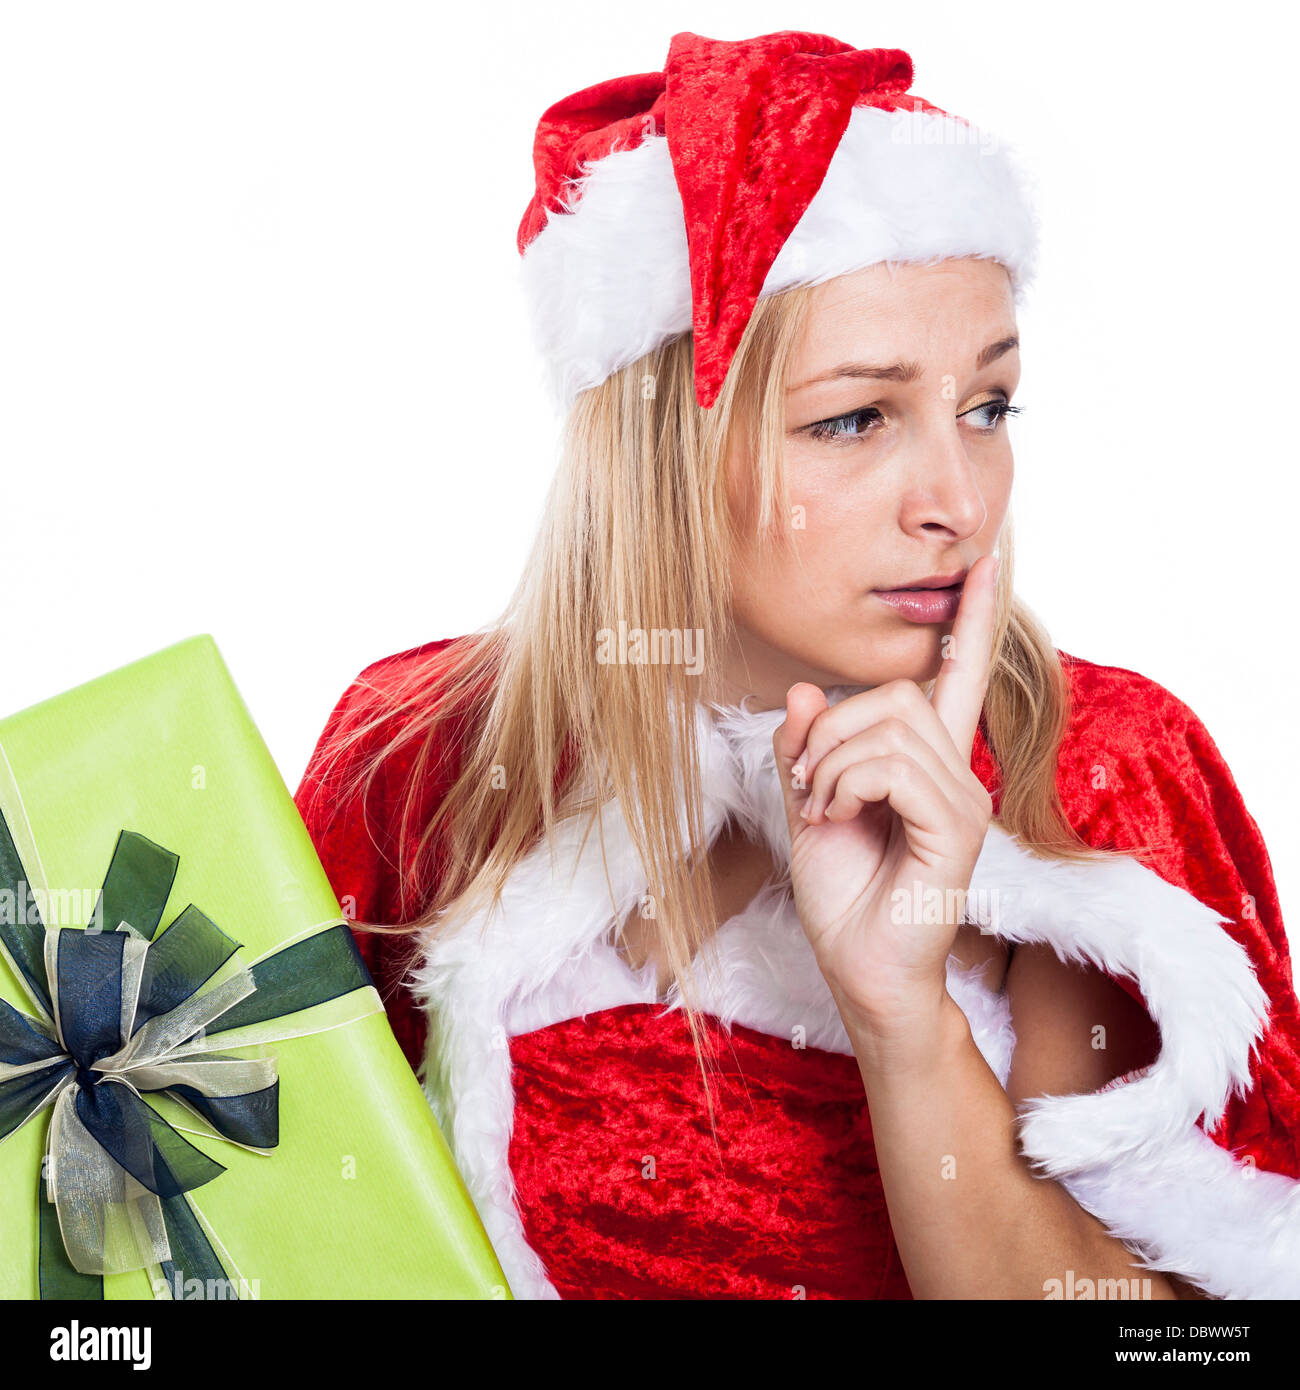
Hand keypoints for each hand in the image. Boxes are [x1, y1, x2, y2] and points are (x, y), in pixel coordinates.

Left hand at [772, 554, 998, 1039]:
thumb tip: (805, 690)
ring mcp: (963, 797)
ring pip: (890, 725)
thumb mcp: (807, 804)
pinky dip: (846, 784)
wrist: (858, 967)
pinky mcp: (957, 827)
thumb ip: (808, 747)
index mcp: (926, 761)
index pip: (958, 674)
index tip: (986, 561)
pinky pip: (895, 766)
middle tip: (807, 784)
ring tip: (822, 808)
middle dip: (831, 730)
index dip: (972, 619)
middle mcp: (957, 771)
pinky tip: (838, 818)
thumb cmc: (842, 892)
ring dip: (832, 762)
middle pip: (896, 692)